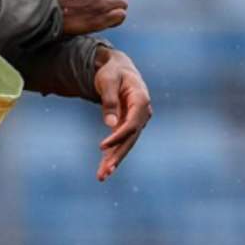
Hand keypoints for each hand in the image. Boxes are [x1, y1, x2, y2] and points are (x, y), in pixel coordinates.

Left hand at [93, 48, 151, 181]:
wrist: (119, 68)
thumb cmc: (112, 72)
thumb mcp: (107, 80)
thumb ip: (108, 100)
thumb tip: (110, 124)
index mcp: (141, 100)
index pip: (132, 124)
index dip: (118, 136)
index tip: (101, 146)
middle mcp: (143, 113)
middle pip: (131, 139)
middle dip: (118, 156)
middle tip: (105, 172)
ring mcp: (137, 121)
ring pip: (127, 144)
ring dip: (115, 160)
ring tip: (102, 176)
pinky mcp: (129, 125)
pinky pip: (121, 142)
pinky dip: (113, 154)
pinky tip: (104, 168)